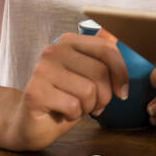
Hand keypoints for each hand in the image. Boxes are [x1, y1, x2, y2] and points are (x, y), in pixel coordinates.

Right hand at [8, 30, 129, 149]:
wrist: (34, 123)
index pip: (107, 49)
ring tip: (76, 107)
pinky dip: (73, 115)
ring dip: (88, 106)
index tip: (122, 91)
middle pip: (100, 72)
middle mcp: (53, 51)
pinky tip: (62, 113)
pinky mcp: (35, 92)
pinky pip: (73, 105)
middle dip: (104, 96)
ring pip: (88, 90)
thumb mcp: (88, 75)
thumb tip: (113, 32)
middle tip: (94, 104)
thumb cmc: (65, 98)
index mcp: (68, 41)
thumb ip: (100, 53)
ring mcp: (41, 70)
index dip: (121, 73)